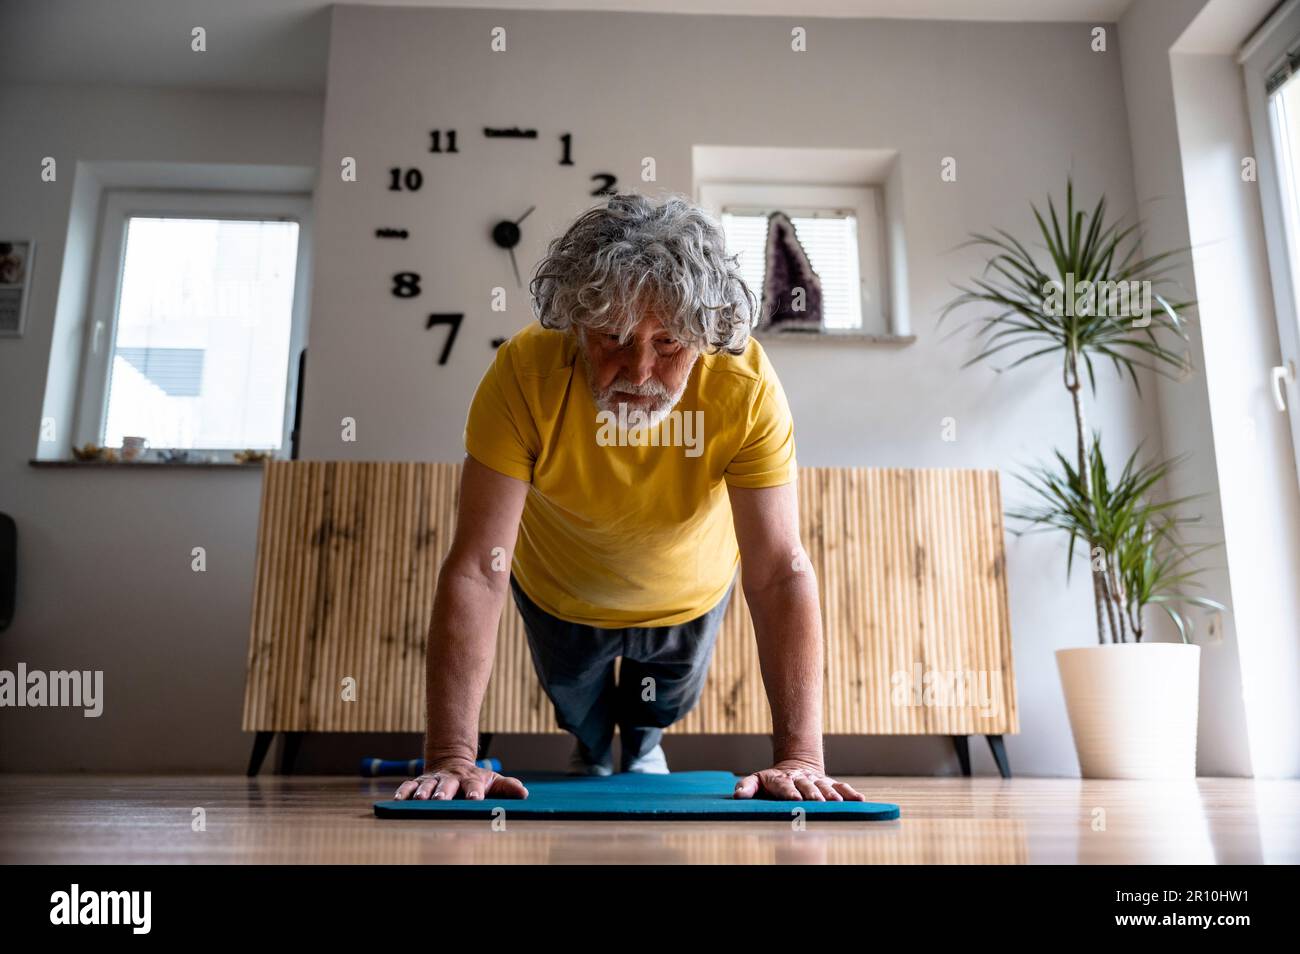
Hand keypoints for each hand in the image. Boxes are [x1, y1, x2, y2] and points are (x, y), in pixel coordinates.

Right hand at [392, 757, 528, 800]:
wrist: (452, 761)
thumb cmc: (476, 778)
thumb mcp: (493, 781)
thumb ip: (507, 787)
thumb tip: (524, 794)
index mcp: (470, 780)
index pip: (473, 786)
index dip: (474, 792)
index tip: (475, 800)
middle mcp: (451, 779)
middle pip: (448, 785)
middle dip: (444, 793)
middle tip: (441, 800)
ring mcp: (435, 780)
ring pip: (428, 785)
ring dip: (423, 792)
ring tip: (420, 799)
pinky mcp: (420, 782)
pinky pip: (410, 785)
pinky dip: (404, 791)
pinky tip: (398, 799)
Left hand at [732, 760, 866, 801]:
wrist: (795, 765)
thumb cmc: (772, 781)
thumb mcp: (757, 780)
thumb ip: (747, 786)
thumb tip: (737, 795)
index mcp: (781, 779)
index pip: (784, 786)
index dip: (789, 792)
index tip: (795, 799)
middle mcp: (800, 779)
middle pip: (807, 787)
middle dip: (813, 795)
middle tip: (818, 802)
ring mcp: (816, 781)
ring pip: (825, 787)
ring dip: (831, 795)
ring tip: (838, 802)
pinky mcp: (829, 783)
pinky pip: (841, 787)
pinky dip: (850, 793)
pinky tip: (860, 799)